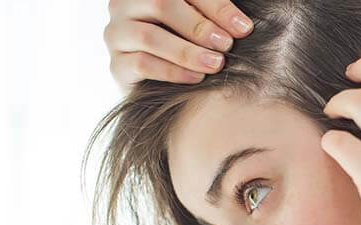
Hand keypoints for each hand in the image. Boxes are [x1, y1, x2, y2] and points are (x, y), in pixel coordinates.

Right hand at [103, 0, 253, 93]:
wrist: (161, 81)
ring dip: (187, 51)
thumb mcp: (201, 22)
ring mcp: (117, 33)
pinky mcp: (117, 64)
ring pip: (149, 37)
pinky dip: (172, 71)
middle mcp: (126, 5)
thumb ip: (214, 15)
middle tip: (226, 45)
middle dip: (199, 26)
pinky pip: (141, 64)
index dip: (216, 7)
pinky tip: (196, 78)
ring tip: (215, 63)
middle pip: (160, 4)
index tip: (243, 28)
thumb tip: (242, 25)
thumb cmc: (189, 43)